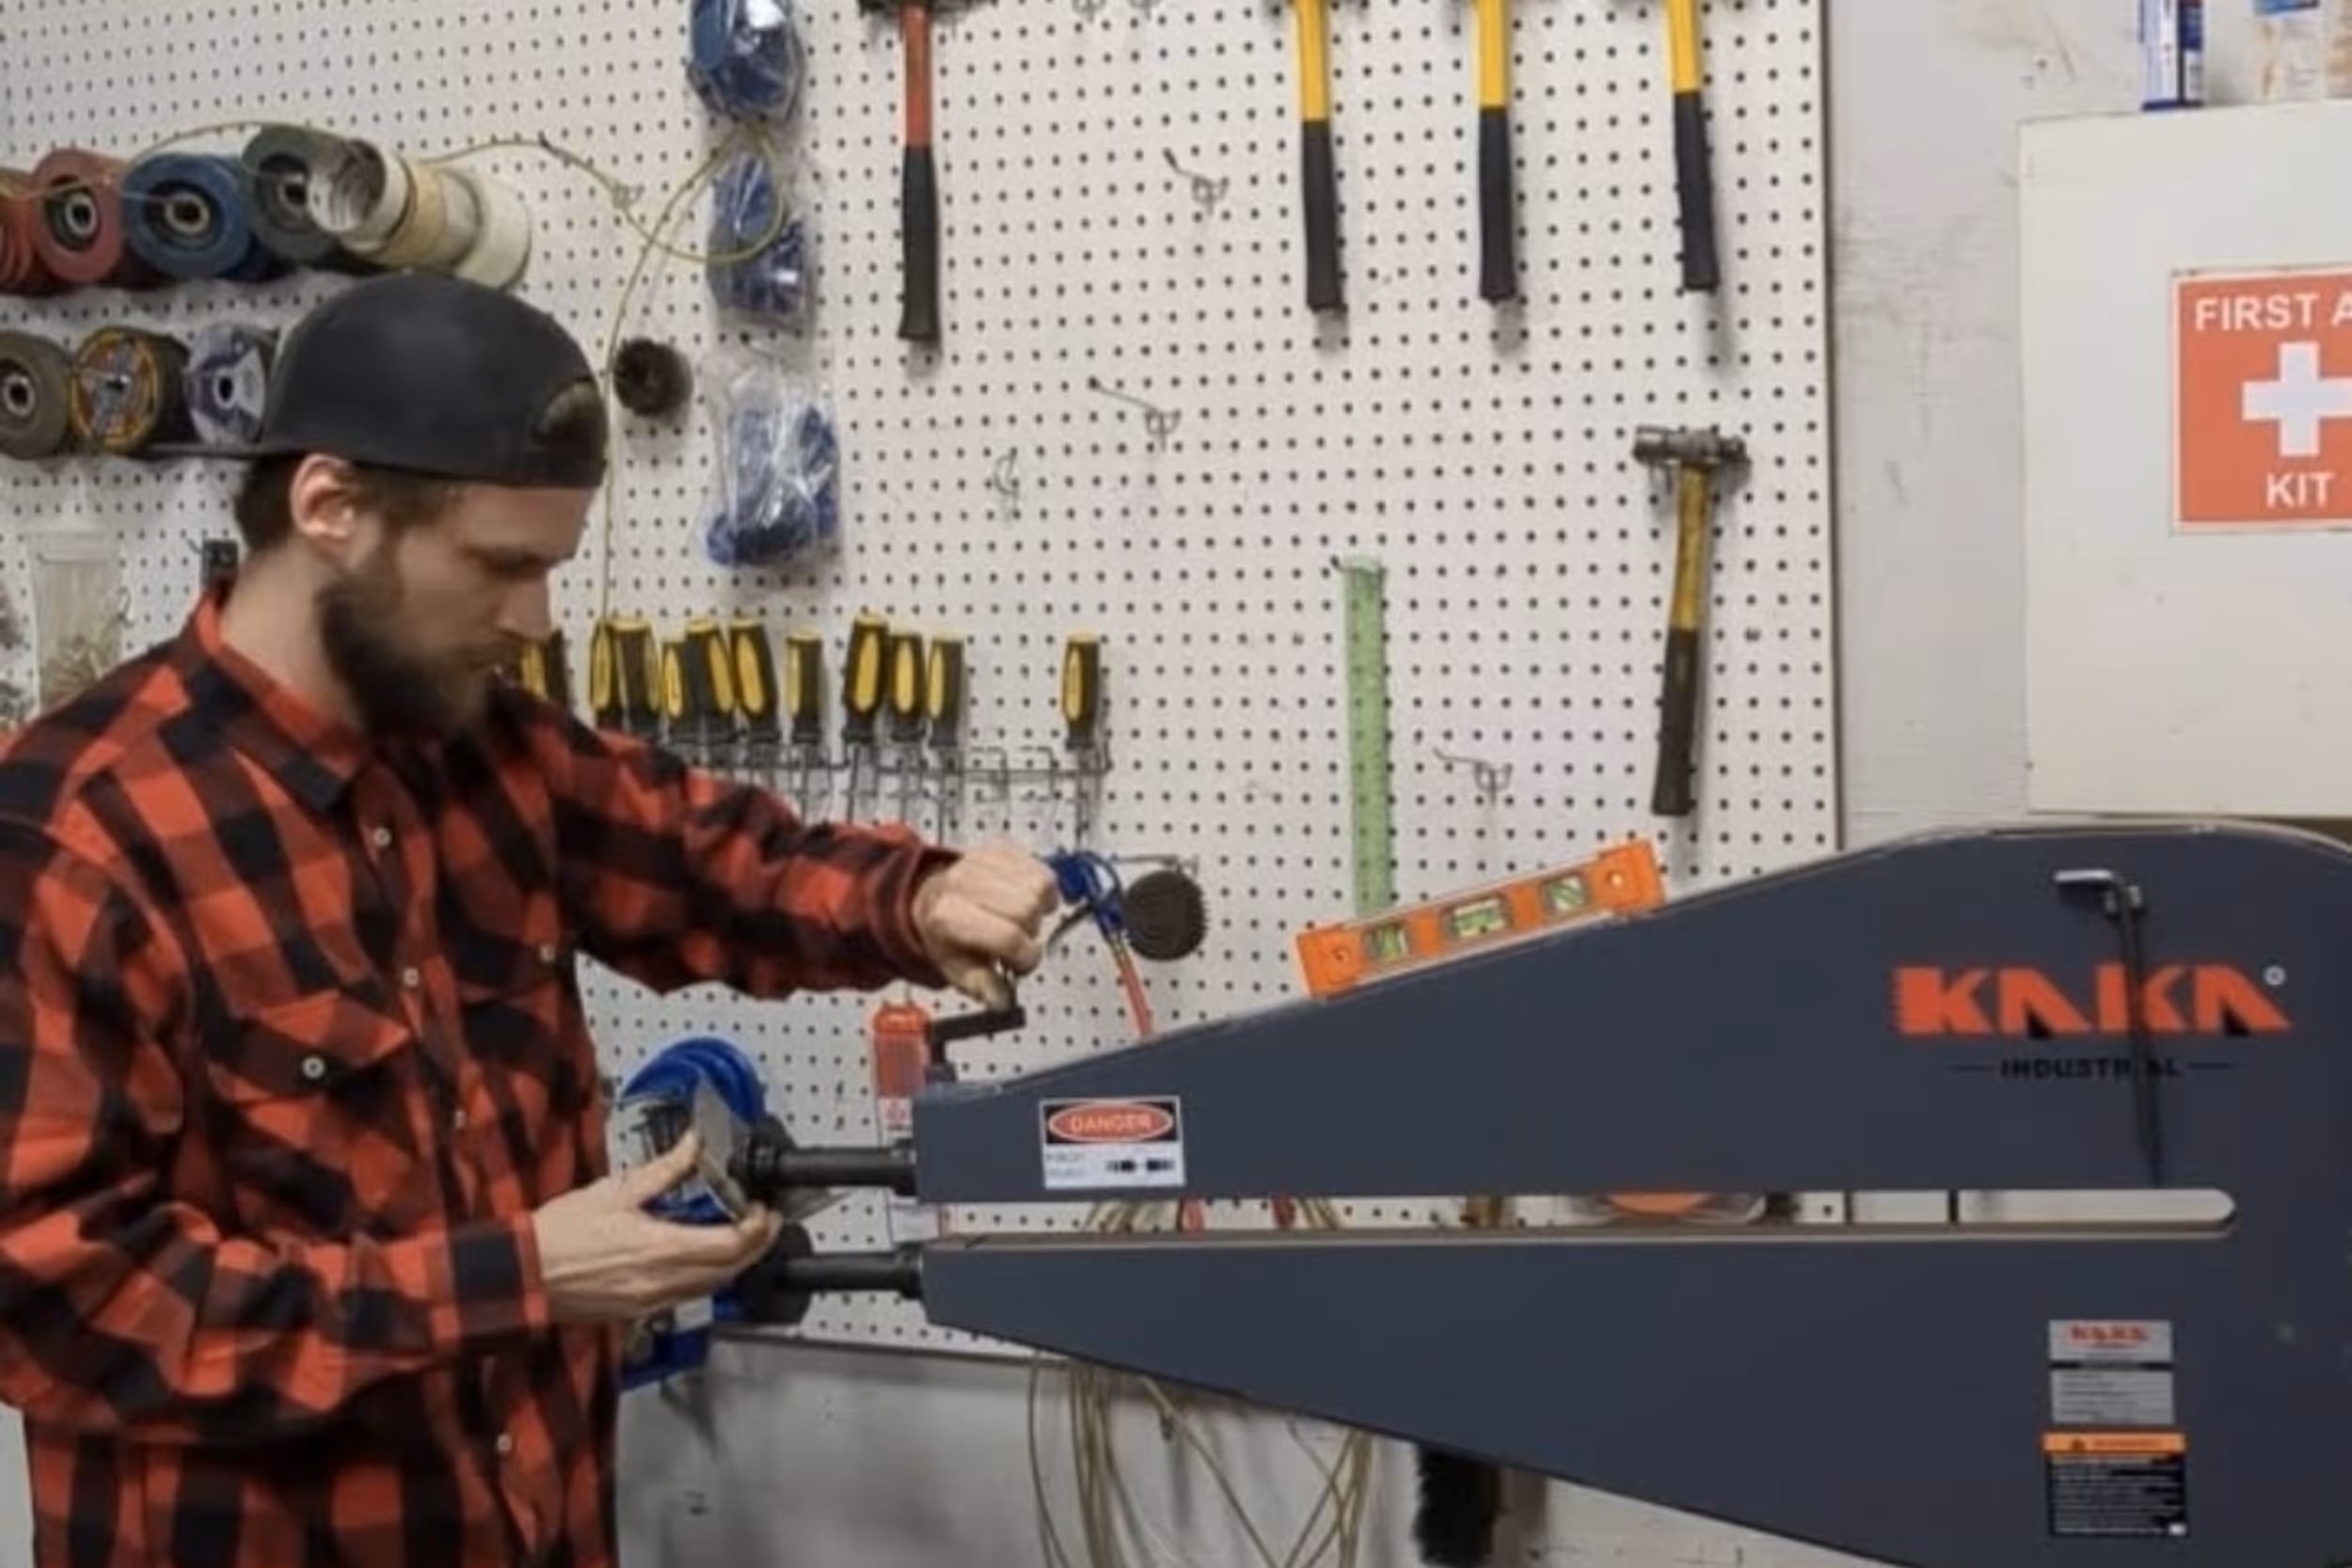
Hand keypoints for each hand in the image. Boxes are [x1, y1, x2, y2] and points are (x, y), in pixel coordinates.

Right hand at [530, 1131, 783, 1323]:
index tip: (764, 1209)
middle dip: (756, 1246)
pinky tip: (701, 1259)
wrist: (522, 1275)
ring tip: (740, 1237)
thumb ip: (664, 1170)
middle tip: (765, 1222)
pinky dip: (705, 1277)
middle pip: (730, 1271)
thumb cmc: (559, 1235)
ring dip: (733, 1264)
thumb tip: (694, 1144)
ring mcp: (652, 1302)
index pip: (731, 1245)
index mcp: (661, 1248)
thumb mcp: (616, 1190)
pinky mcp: (639, 1313)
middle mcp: (664, 1281)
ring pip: (712, 1287)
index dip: (758, 1228)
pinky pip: (687, 1297)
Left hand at [913, 842, 1059, 1008]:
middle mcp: (964, 883)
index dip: (1024, 957)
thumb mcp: (956, 969)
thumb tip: (1003, 1001)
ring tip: (1021, 918)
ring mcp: (982, 861)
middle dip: (1032, 931)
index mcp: (949, 916)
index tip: (1020, 964)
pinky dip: (1042, 887)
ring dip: (1040, 908)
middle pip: (1028, 909)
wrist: (931, 899)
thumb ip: (983, 987)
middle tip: (1018, 940)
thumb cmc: (946, 934)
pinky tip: (1025, 898)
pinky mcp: (1000, 849)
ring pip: (1040, 886)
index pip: (1008, 936)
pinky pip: (1041, 867)